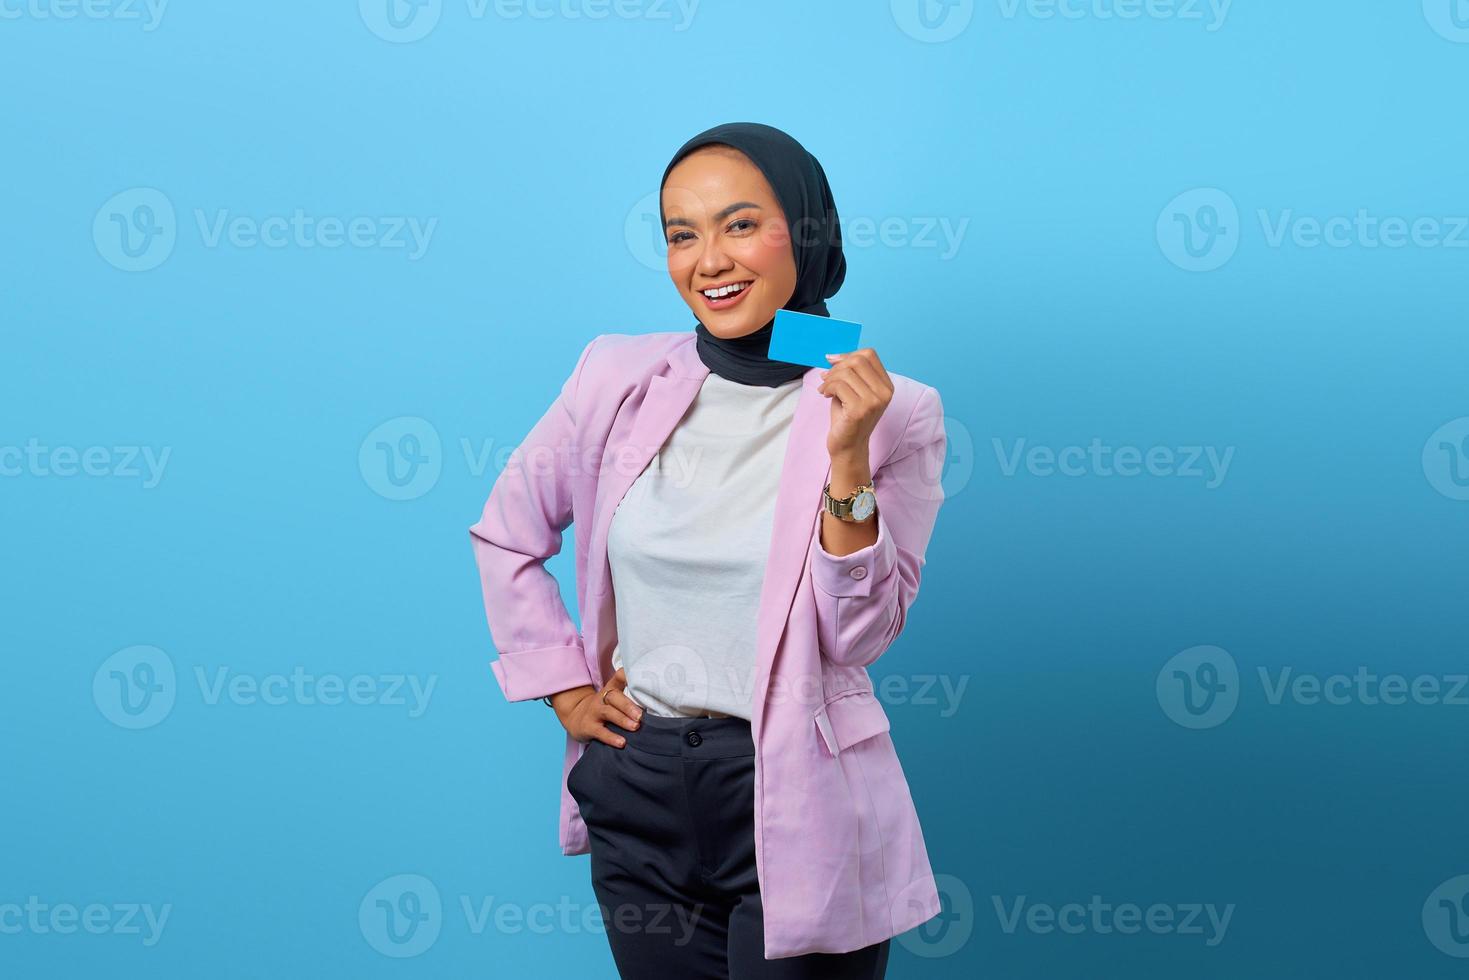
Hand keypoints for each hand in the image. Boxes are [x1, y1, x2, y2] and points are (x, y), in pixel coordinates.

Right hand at [550, 668, 642, 747]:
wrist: (576, 719)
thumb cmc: (604, 709)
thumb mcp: (614, 700)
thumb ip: (631, 699)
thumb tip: (658, 705)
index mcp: (611, 689)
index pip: (619, 677)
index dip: (628, 675)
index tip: (642, 678)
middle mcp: (602, 698)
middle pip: (614, 697)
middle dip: (629, 706)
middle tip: (641, 716)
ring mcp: (594, 712)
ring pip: (608, 713)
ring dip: (623, 720)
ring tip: (635, 727)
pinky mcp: (588, 727)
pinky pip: (600, 732)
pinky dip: (611, 737)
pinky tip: (622, 742)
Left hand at [818, 348, 893, 462]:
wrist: (848, 446)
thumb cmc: (848, 417)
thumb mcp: (853, 390)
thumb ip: (849, 373)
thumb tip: (833, 356)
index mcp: (886, 385)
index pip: (870, 355)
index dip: (848, 355)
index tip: (832, 361)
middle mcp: (884, 393)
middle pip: (858, 361)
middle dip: (837, 367)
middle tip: (826, 378)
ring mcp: (874, 402)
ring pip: (846, 373)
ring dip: (829, 379)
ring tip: (824, 389)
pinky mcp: (860, 410)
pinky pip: (839, 386)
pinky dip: (827, 387)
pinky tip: (825, 395)